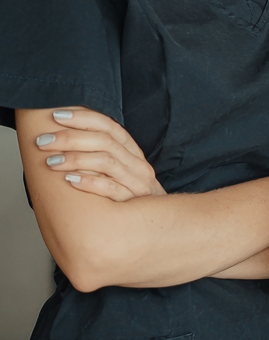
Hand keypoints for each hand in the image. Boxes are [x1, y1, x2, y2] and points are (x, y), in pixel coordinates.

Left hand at [34, 107, 165, 201]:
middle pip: (105, 141)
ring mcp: (137, 182)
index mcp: (132, 151)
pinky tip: (69, 180)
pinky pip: (111, 189)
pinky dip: (89, 182)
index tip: (57, 115)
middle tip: (43, 140)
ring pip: (106, 162)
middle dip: (70, 138)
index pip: (109, 125)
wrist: (154, 223)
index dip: (84, 117)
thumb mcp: (119, 170)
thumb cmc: (127, 194)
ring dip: (75, 159)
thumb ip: (101, 155)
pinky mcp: (133, 201)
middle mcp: (136, 163)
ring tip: (51, 162)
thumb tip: (65, 138)